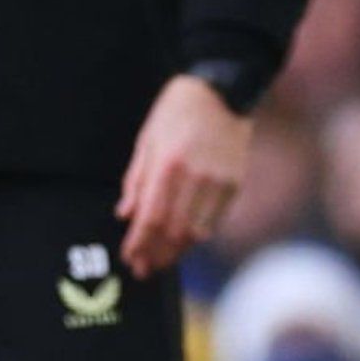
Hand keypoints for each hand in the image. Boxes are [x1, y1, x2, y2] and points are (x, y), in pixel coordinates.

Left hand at [117, 73, 251, 278]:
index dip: (139, 243)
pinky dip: (199, 236)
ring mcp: (218, 182)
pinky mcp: (234, 183)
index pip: (150, 217)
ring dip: (177, 251)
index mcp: (168, 164)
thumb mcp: (147, 139)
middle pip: (173, 231)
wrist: (223, 91)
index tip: (130, 257)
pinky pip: (215, 221)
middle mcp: (195, 177)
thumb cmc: (177, 111)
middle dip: (156, 255)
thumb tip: (125, 215)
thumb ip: (135, 180)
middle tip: (143, 269)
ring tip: (163, 261)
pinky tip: (186, 242)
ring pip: (197, 232)